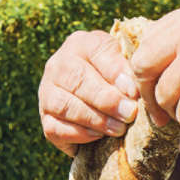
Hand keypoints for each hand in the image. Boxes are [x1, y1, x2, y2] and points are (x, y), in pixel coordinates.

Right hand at [37, 30, 141, 154]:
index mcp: (80, 44)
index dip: (115, 72)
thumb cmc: (117, 81)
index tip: (134, 92)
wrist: (99, 104)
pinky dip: (79, 133)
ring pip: (64, 105)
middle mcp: (58, 64)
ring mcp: (46, 92)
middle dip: (106, 99)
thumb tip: (131, 91)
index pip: (96, 50)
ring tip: (119, 128)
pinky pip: (56, 128)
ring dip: (94, 119)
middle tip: (129, 113)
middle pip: (77, 79)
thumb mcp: (125, 66)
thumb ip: (129, 72)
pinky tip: (99, 135)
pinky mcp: (45, 119)